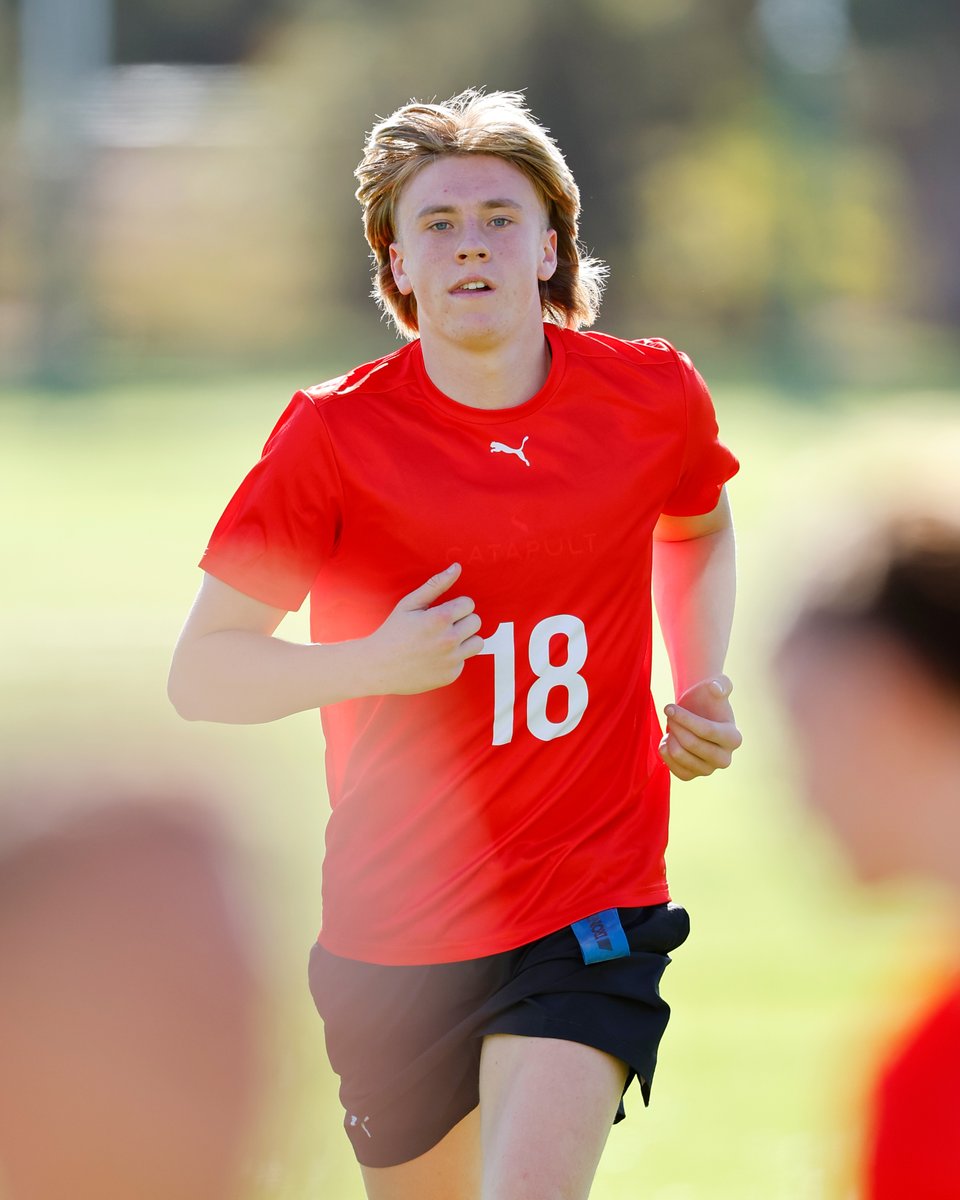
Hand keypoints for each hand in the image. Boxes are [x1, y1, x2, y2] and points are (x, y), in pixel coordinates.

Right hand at [363, 564, 483, 694]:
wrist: (378, 666)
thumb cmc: (393, 631)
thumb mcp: (409, 604)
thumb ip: (436, 585)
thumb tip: (457, 567)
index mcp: (440, 619)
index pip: (469, 604)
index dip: (456, 606)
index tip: (442, 611)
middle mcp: (449, 640)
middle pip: (476, 622)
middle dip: (462, 621)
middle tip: (442, 626)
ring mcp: (451, 660)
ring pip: (478, 643)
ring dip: (465, 639)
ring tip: (444, 640)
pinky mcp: (451, 675)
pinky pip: (464, 661)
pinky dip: (454, 658)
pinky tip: (436, 657)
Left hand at [658, 675, 741, 780]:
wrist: (696, 712)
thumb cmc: (707, 697)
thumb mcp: (717, 685)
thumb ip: (721, 683)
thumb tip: (716, 688)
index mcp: (734, 738)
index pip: (706, 731)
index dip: (685, 718)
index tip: (668, 707)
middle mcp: (725, 759)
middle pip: (692, 744)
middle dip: (676, 726)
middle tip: (670, 714)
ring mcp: (709, 770)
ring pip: (680, 756)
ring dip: (670, 737)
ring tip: (671, 727)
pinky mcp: (692, 775)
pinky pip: (674, 769)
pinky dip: (666, 753)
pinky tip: (668, 740)